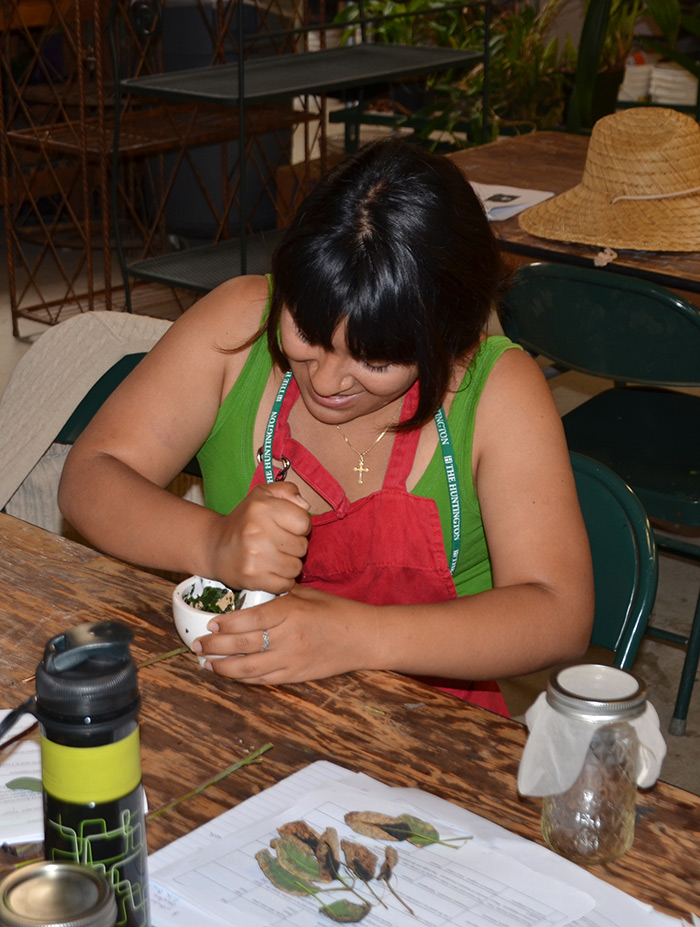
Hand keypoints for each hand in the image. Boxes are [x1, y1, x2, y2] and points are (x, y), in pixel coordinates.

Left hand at [192, 584, 368, 683]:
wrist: (364, 638)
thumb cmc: (336, 611)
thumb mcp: (308, 595)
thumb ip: (279, 596)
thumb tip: (249, 596)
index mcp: (292, 612)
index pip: (251, 619)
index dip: (227, 624)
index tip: (211, 624)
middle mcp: (289, 637)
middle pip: (244, 645)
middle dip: (215, 646)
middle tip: (197, 644)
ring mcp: (292, 660)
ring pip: (248, 668)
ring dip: (223, 667)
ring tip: (206, 662)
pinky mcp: (296, 675)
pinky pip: (263, 679)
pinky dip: (243, 678)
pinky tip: (229, 674)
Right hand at [208, 482, 310, 593]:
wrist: (215, 547)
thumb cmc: (245, 520)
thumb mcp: (263, 495)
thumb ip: (288, 491)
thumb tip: (306, 506)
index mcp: (262, 508)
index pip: (304, 522)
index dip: (301, 526)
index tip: (289, 527)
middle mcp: (257, 532)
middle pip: (302, 546)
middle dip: (294, 546)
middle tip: (278, 543)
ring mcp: (255, 557)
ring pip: (296, 567)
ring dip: (289, 564)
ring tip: (274, 557)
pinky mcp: (253, 578)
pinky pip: (286, 584)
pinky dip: (282, 580)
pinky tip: (271, 571)